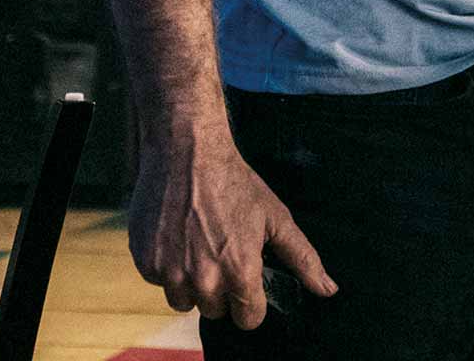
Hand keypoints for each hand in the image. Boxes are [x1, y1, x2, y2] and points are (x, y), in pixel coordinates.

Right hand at [129, 117, 336, 328]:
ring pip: (184, 301)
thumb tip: (328, 290)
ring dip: (192, 283)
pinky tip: (178, 238)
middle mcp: (203, 278)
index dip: (253, 303)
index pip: (248, 319)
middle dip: (223, 289)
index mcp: (240, 269)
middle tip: (224, 253)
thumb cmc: (236, 184)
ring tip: (201, 246)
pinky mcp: (145, 263)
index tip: (250, 284)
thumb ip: (303, 259)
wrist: (188, 154)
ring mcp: (170, 272)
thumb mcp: (276, 218)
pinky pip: (159, 282)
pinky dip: (168, 267)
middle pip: (216, 311)